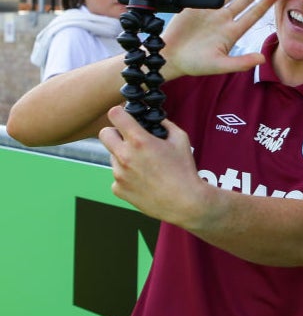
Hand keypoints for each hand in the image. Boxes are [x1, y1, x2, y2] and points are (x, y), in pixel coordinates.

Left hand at [98, 105, 209, 226]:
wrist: (185, 202)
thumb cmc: (184, 171)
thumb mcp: (181, 140)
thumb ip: (165, 125)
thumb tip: (155, 120)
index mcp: (139, 141)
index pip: (115, 115)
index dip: (120, 112)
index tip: (125, 116)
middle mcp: (125, 156)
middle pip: (104, 133)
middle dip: (115, 132)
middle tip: (128, 139)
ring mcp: (119, 174)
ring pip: (112, 157)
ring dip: (123, 157)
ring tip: (144, 166)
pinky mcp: (118, 189)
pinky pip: (117, 177)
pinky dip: (126, 177)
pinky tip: (143, 181)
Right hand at [161, 0, 277, 79]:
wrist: (169, 56)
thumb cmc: (194, 64)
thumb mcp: (220, 65)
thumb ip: (241, 62)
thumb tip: (262, 59)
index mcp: (232, 33)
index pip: (253, 15)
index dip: (265, 3)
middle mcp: (224, 20)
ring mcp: (211, 12)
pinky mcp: (197, 6)